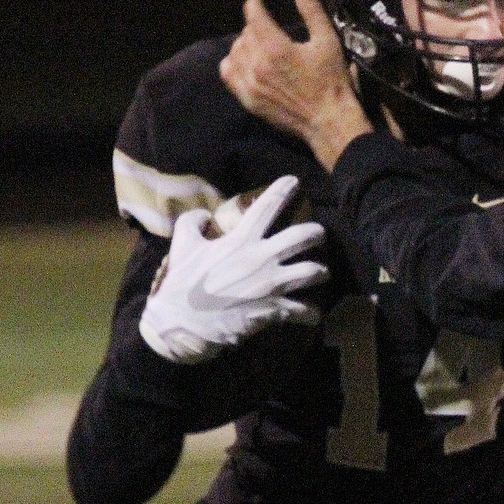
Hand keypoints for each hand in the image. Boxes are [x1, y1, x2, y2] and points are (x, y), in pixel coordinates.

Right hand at [140, 176, 329, 362]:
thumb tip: (205, 214)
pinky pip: (304, 311)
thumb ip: (192, 222)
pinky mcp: (273, 310)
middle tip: (320, 234)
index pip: (266, 207)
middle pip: (302, 236)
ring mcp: (270, 285)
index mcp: (240, 240)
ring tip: (321, 272)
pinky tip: (313, 314)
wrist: (181, 323)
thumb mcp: (182, 245)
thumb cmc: (181, 284)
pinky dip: (312, 313)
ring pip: (312, 271)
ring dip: (321, 271)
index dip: (283, 190)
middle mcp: (261, 259)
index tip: (294, 181)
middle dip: (317, 233)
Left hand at [219, 0, 373, 168]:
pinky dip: (232, 64)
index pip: (253, 15)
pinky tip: (245, 63)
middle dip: (255, 27)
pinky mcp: (248, 100)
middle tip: (269, 30)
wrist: (329, 121)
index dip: (255, 4)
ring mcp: (250, 84)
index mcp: (277, 48)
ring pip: (234, 52)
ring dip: (244, 45)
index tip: (259, 1)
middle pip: (245, 33)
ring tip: (259, 47)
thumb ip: (311, 11)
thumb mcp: (328, 41)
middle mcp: (258, 65)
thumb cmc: (332, 81)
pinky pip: (228, 74)